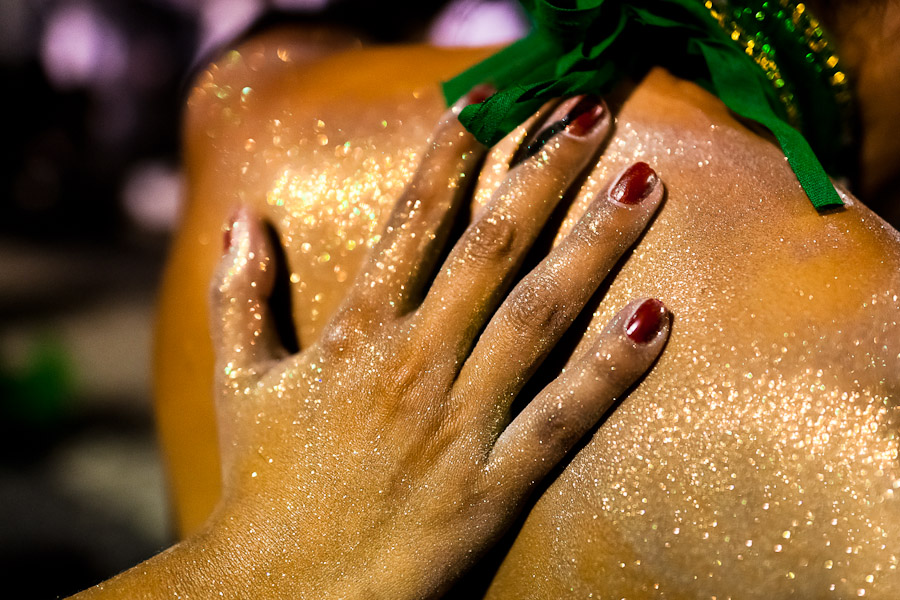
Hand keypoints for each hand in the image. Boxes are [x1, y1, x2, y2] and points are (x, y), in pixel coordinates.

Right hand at [202, 92, 669, 598]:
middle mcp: (413, 362)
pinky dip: (610, 369)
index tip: (492, 98)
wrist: (279, 595)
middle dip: (544, 172)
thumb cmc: (261, 486)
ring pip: (538, 315)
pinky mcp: (491, 485)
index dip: (455, 152)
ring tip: (646, 184)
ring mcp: (456, 421)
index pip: (413, 220)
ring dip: (595, 245)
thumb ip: (238, 295)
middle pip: (493, 247)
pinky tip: (656, 318)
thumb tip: (240, 219)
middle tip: (593, 113)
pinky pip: (561, 417)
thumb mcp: (241, 382)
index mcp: (356, 332)